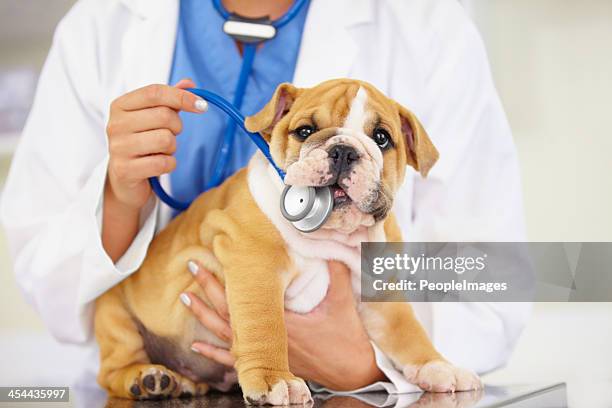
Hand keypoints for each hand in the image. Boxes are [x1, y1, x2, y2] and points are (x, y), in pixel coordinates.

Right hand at [105, 79, 205, 210]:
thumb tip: (189, 84)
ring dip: (172, 147)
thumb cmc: (142, 141)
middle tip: (170, 134)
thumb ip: (170, 99)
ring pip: (166, 140)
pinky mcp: (125, 170)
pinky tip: (158, 164)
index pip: (155, 92)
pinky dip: (169, 164)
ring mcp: (118, 148)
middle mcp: (115, 124)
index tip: (202, 106)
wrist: (125, 178)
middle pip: (164, 116)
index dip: (181, 96)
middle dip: (177, 127)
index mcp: (120, 105)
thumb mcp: (153, 117)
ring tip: (160, 150)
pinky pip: (164, 163)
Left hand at [182, 261, 385, 390]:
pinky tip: (197, 347)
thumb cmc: (348, 338)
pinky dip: (214, 354)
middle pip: (230, 312)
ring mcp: (266, 353)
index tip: (214, 258)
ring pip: (226, 335)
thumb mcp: (343, 302)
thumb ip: (335, 273)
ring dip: (204, 316)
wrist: (353, 371)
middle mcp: (268, 338)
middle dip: (209, 289)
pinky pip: (235, 361)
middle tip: (192, 266)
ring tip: (185, 298)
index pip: (246, 298)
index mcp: (283, 320)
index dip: (227, 279)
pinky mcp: (269, 363)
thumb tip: (329, 246)